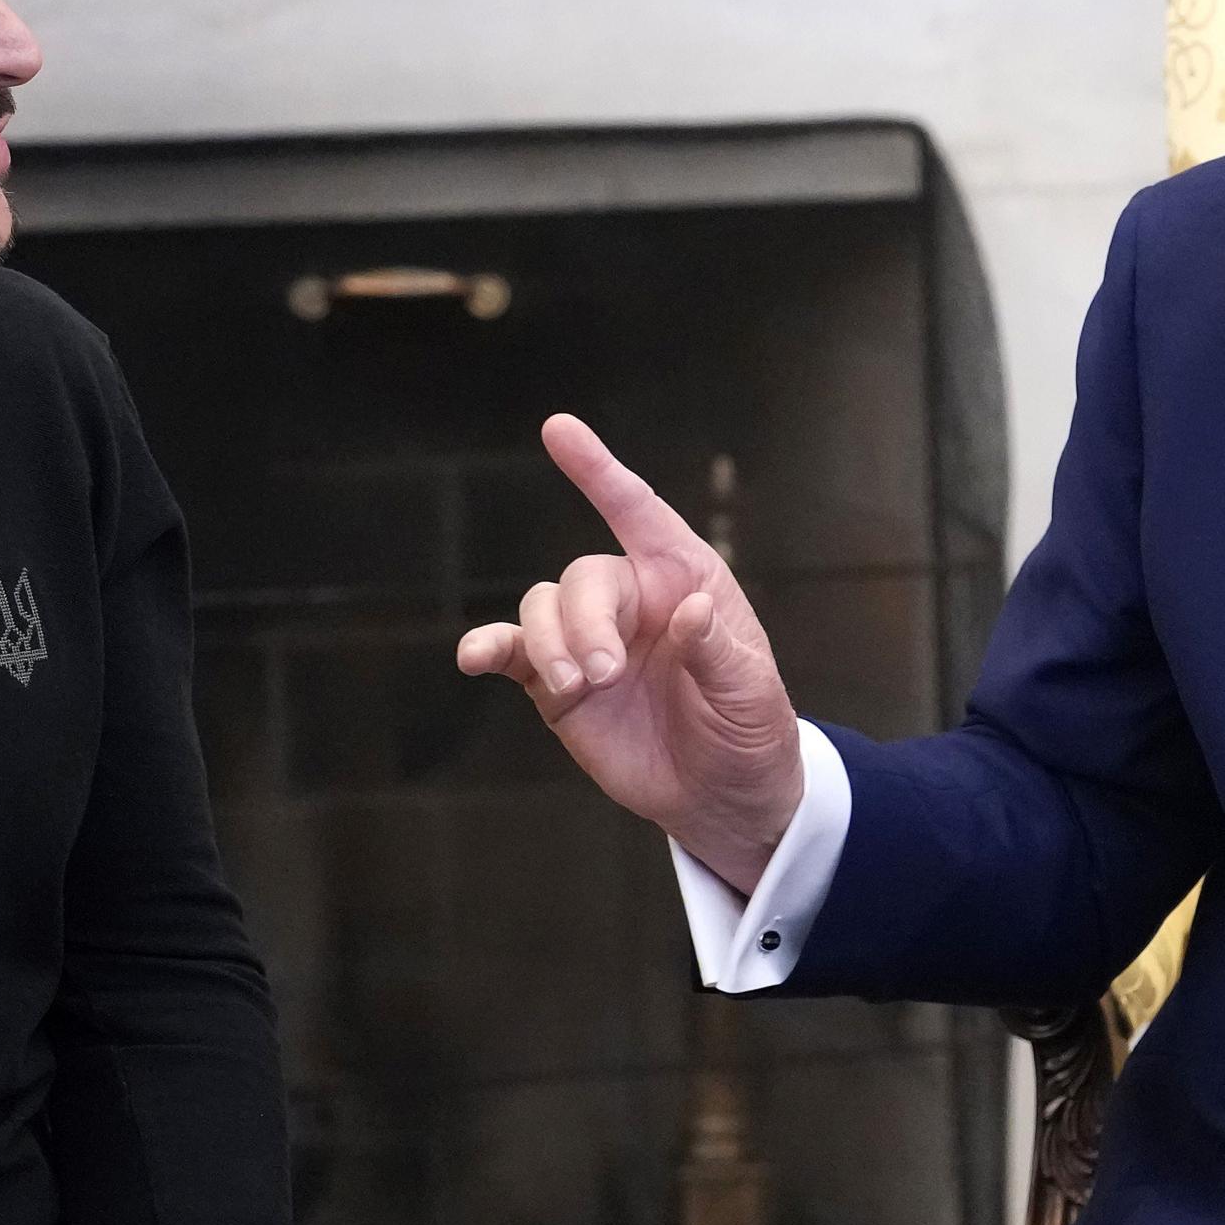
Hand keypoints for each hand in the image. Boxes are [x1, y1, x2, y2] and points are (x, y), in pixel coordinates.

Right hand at [454, 414, 805, 892]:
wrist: (722, 796)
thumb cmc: (748, 729)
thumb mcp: (751, 693)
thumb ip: (718, 650)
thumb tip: (690, 609)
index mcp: (684, 580)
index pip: (637, 512)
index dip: (598, 471)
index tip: (557, 429)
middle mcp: (632, 599)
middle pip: (583, 577)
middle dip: (584, 621)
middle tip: (603, 674)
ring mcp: (589, 639)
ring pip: (543, 607)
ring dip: (549, 643)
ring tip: (581, 688)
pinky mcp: (557, 684)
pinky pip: (512, 652)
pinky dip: (488, 648)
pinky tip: (473, 658)